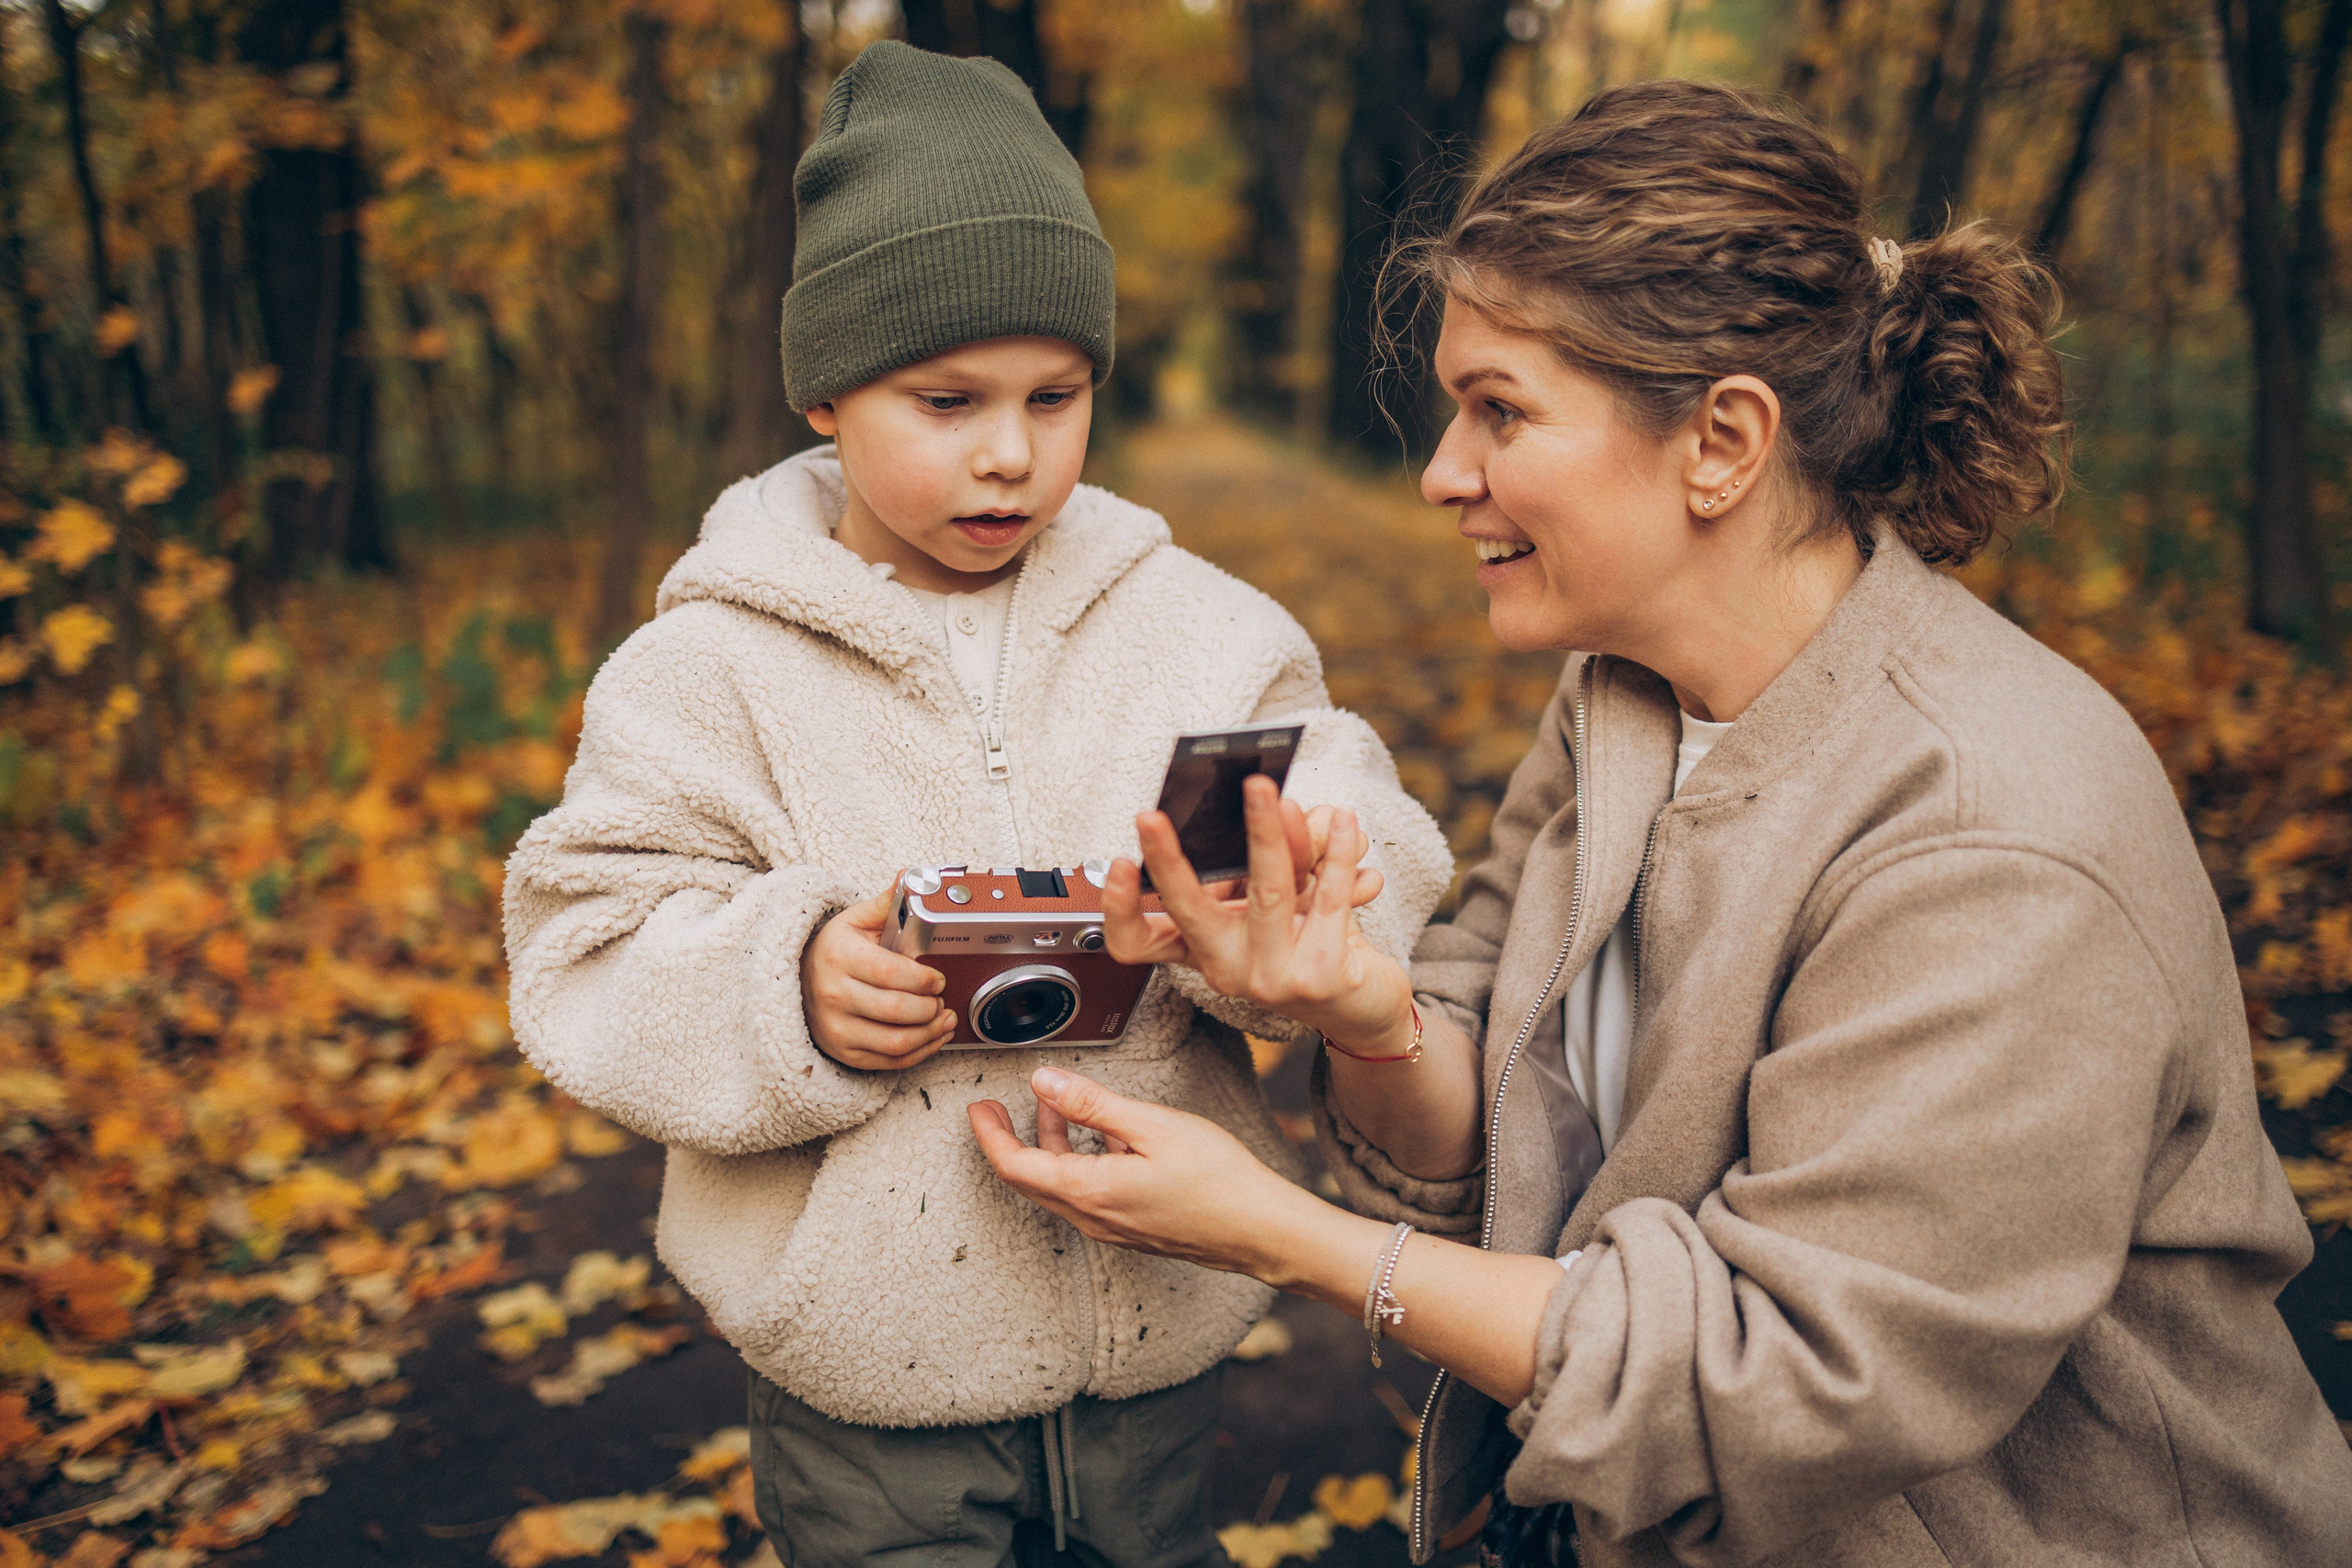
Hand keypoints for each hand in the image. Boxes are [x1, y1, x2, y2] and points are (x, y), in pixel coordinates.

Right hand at [801, 884, 956, 1071]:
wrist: (797, 983)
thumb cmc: (834, 950)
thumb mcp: (855, 920)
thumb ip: (888, 903)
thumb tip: (914, 878)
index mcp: (839, 956)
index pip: (888, 973)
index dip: (922, 979)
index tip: (938, 978)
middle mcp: (834, 994)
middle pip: (896, 1011)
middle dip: (930, 1007)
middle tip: (942, 998)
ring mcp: (837, 1028)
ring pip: (896, 1042)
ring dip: (930, 1033)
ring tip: (944, 1018)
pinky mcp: (844, 1052)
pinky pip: (890, 1061)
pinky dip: (920, 1053)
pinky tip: (933, 1037)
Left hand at [968, 1068, 1317, 1276]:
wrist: (1261, 1230)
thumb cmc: (1218, 1180)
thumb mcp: (1152, 1126)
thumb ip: (1092, 1103)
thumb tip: (1043, 1082)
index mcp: (1089, 1192)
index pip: (1014, 1165)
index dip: (989, 1134)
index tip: (978, 1107)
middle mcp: (1092, 1217)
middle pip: (1029, 1180)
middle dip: (1008, 1139)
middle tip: (993, 1108)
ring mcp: (1111, 1228)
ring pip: (1058, 1186)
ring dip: (1047, 1145)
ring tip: (1053, 1106)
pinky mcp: (1130, 1229)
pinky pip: (1085, 1195)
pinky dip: (1076, 1161)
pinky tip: (1103, 1136)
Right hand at [1103, 778, 1415, 1051]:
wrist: (1363, 1003)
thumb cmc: (1314, 939)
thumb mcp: (1284, 891)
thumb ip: (1279, 851)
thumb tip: (1279, 808)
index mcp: (1203, 947)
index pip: (1138, 942)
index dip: (1119, 909)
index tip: (1118, 863)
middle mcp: (1228, 968)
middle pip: (1188, 912)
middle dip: (1166, 860)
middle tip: (1151, 816)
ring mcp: (1271, 978)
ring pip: (1267, 890)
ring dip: (1265, 830)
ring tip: (1265, 789)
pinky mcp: (1320, 978)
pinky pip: (1329, 898)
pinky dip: (1339, 852)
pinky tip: (1346, 823)